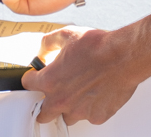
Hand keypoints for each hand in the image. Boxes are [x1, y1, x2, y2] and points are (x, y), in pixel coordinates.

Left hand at [23, 26, 143, 125]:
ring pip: (67, 116)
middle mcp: (61, 100)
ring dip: (69, 107)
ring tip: (80, 92)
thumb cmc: (98, 47)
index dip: (32, 78)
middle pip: (42, 114)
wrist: (123, 57)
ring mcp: (79, 111)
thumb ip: (48, 43)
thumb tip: (42, 49)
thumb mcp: (67, 35)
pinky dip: (90, 108)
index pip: (27, 85)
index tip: (36, 77)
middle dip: (45, 103)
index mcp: (50, 81)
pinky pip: (88, 116)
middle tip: (53, 94)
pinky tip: (96, 94)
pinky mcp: (96, 116)